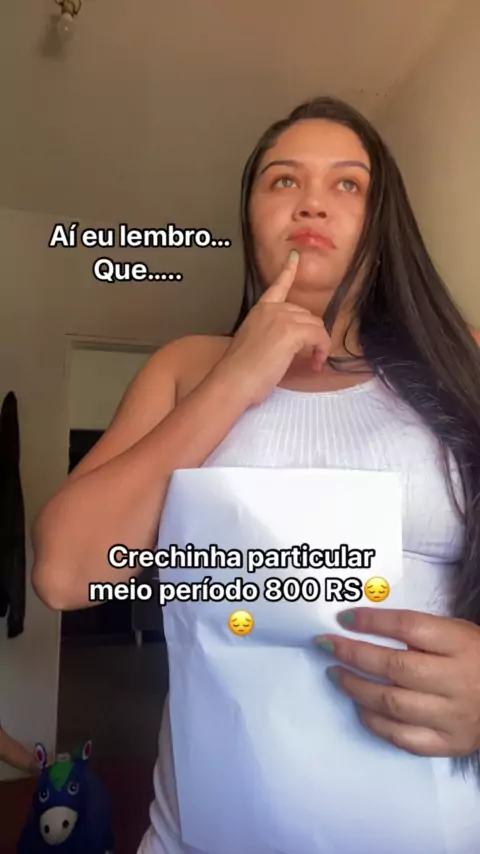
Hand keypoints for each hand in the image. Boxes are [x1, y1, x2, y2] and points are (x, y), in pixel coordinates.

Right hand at [220, 251, 330, 404]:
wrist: (233, 381)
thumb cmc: (239, 372)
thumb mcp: (254, 344)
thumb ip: (270, 335)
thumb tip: (288, 344)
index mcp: (260, 310)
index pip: (277, 286)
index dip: (288, 271)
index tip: (295, 257)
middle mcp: (272, 310)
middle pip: (306, 315)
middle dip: (312, 335)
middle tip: (311, 357)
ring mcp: (282, 319)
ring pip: (315, 326)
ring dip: (319, 344)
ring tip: (313, 363)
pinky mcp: (291, 332)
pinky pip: (319, 337)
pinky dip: (322, 351)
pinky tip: (316, 363)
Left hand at [316, 608, 479, 756]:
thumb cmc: (476, 657)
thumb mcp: (456, 632)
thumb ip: (418, 630)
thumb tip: (363, 624)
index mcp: (460, 644)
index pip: (410, 627)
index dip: (373, 621)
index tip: (344, 618)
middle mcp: (457, 681)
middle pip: (395, 667)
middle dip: (353, 654)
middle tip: (327, 645)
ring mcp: (453, 716)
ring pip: (393, 704)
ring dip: (356, 688)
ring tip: (335, 674)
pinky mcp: (449, 743)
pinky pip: (403, 737)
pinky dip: (375, 722)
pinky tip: (359, 707)